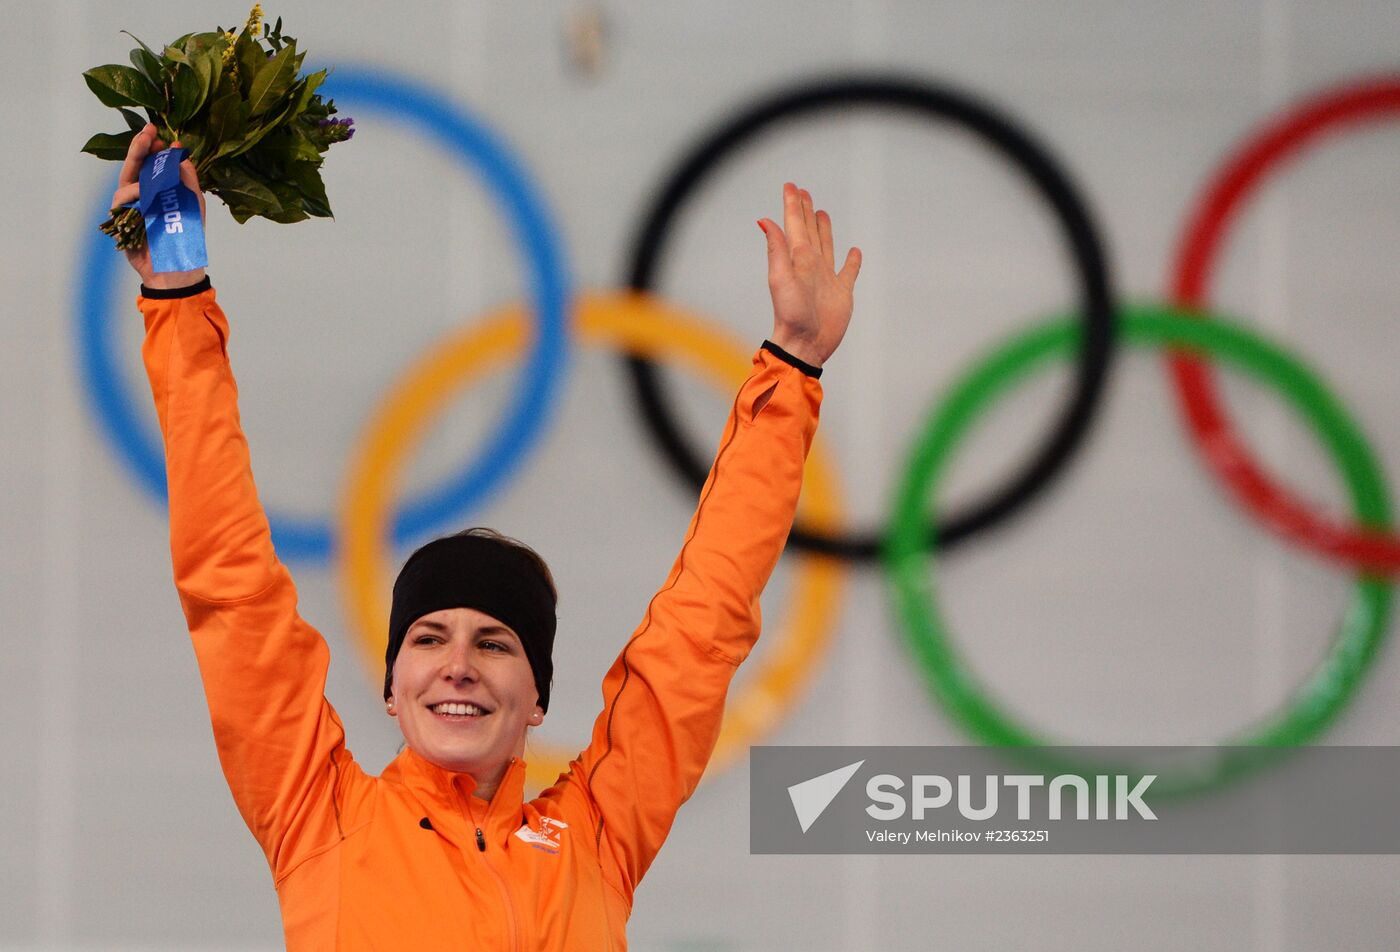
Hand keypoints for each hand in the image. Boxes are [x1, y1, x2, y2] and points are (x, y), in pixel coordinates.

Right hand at [111, 123, 207, 289]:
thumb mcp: (194, 202)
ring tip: (151, 179)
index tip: (159, 133)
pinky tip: (141, 194)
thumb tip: (178, 149)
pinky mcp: (121, 220)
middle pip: (135, 167)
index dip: (152, 147)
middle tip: (148, 132)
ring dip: (138, 176)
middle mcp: (143, 195)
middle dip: (140, 148)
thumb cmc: (186, 235)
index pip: (153, 163)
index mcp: (160, 189)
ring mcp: (131, 207)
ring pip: (125, 182)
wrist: (176, 266)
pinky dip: (131, 196)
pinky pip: (121, 202)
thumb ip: (187, 177)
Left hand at [758, 182, 861, 367]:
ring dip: (825, 230)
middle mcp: (812, 265)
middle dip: (806, 212)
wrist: (805, 344)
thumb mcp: (780, 278)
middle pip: (810, 231)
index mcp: (798, 259)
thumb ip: (776, 249)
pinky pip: (848, 272)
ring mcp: (827, 279)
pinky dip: (852, 261)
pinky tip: (854, 252)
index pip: (794, 225)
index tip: (792, 186)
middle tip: (804, 192)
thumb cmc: (791, 314)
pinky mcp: (842, 293)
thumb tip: (764, 220)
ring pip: (827, 246)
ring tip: (822, 214)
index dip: (793, 205)